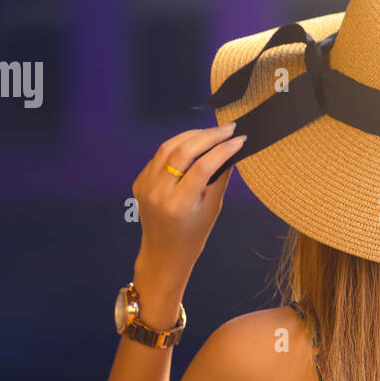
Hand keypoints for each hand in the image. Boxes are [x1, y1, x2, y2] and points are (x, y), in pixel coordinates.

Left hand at [130, 124, 245, 300]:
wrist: (163, 252)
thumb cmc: (193, 235)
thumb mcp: (212, 209)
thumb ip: (220, 178)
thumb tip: (232, 151)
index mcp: (179, 204)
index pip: (202, 166)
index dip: (223, 150)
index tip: (240, 140)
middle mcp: (158, 192)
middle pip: (184, 151)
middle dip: (209, 136)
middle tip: (229, 128)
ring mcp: (145, 185)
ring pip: (168, 147)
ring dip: (192, 135)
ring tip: (213, 132)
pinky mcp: (139, 181)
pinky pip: (159, 156)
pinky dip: (178, 146)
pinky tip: (194, 143)